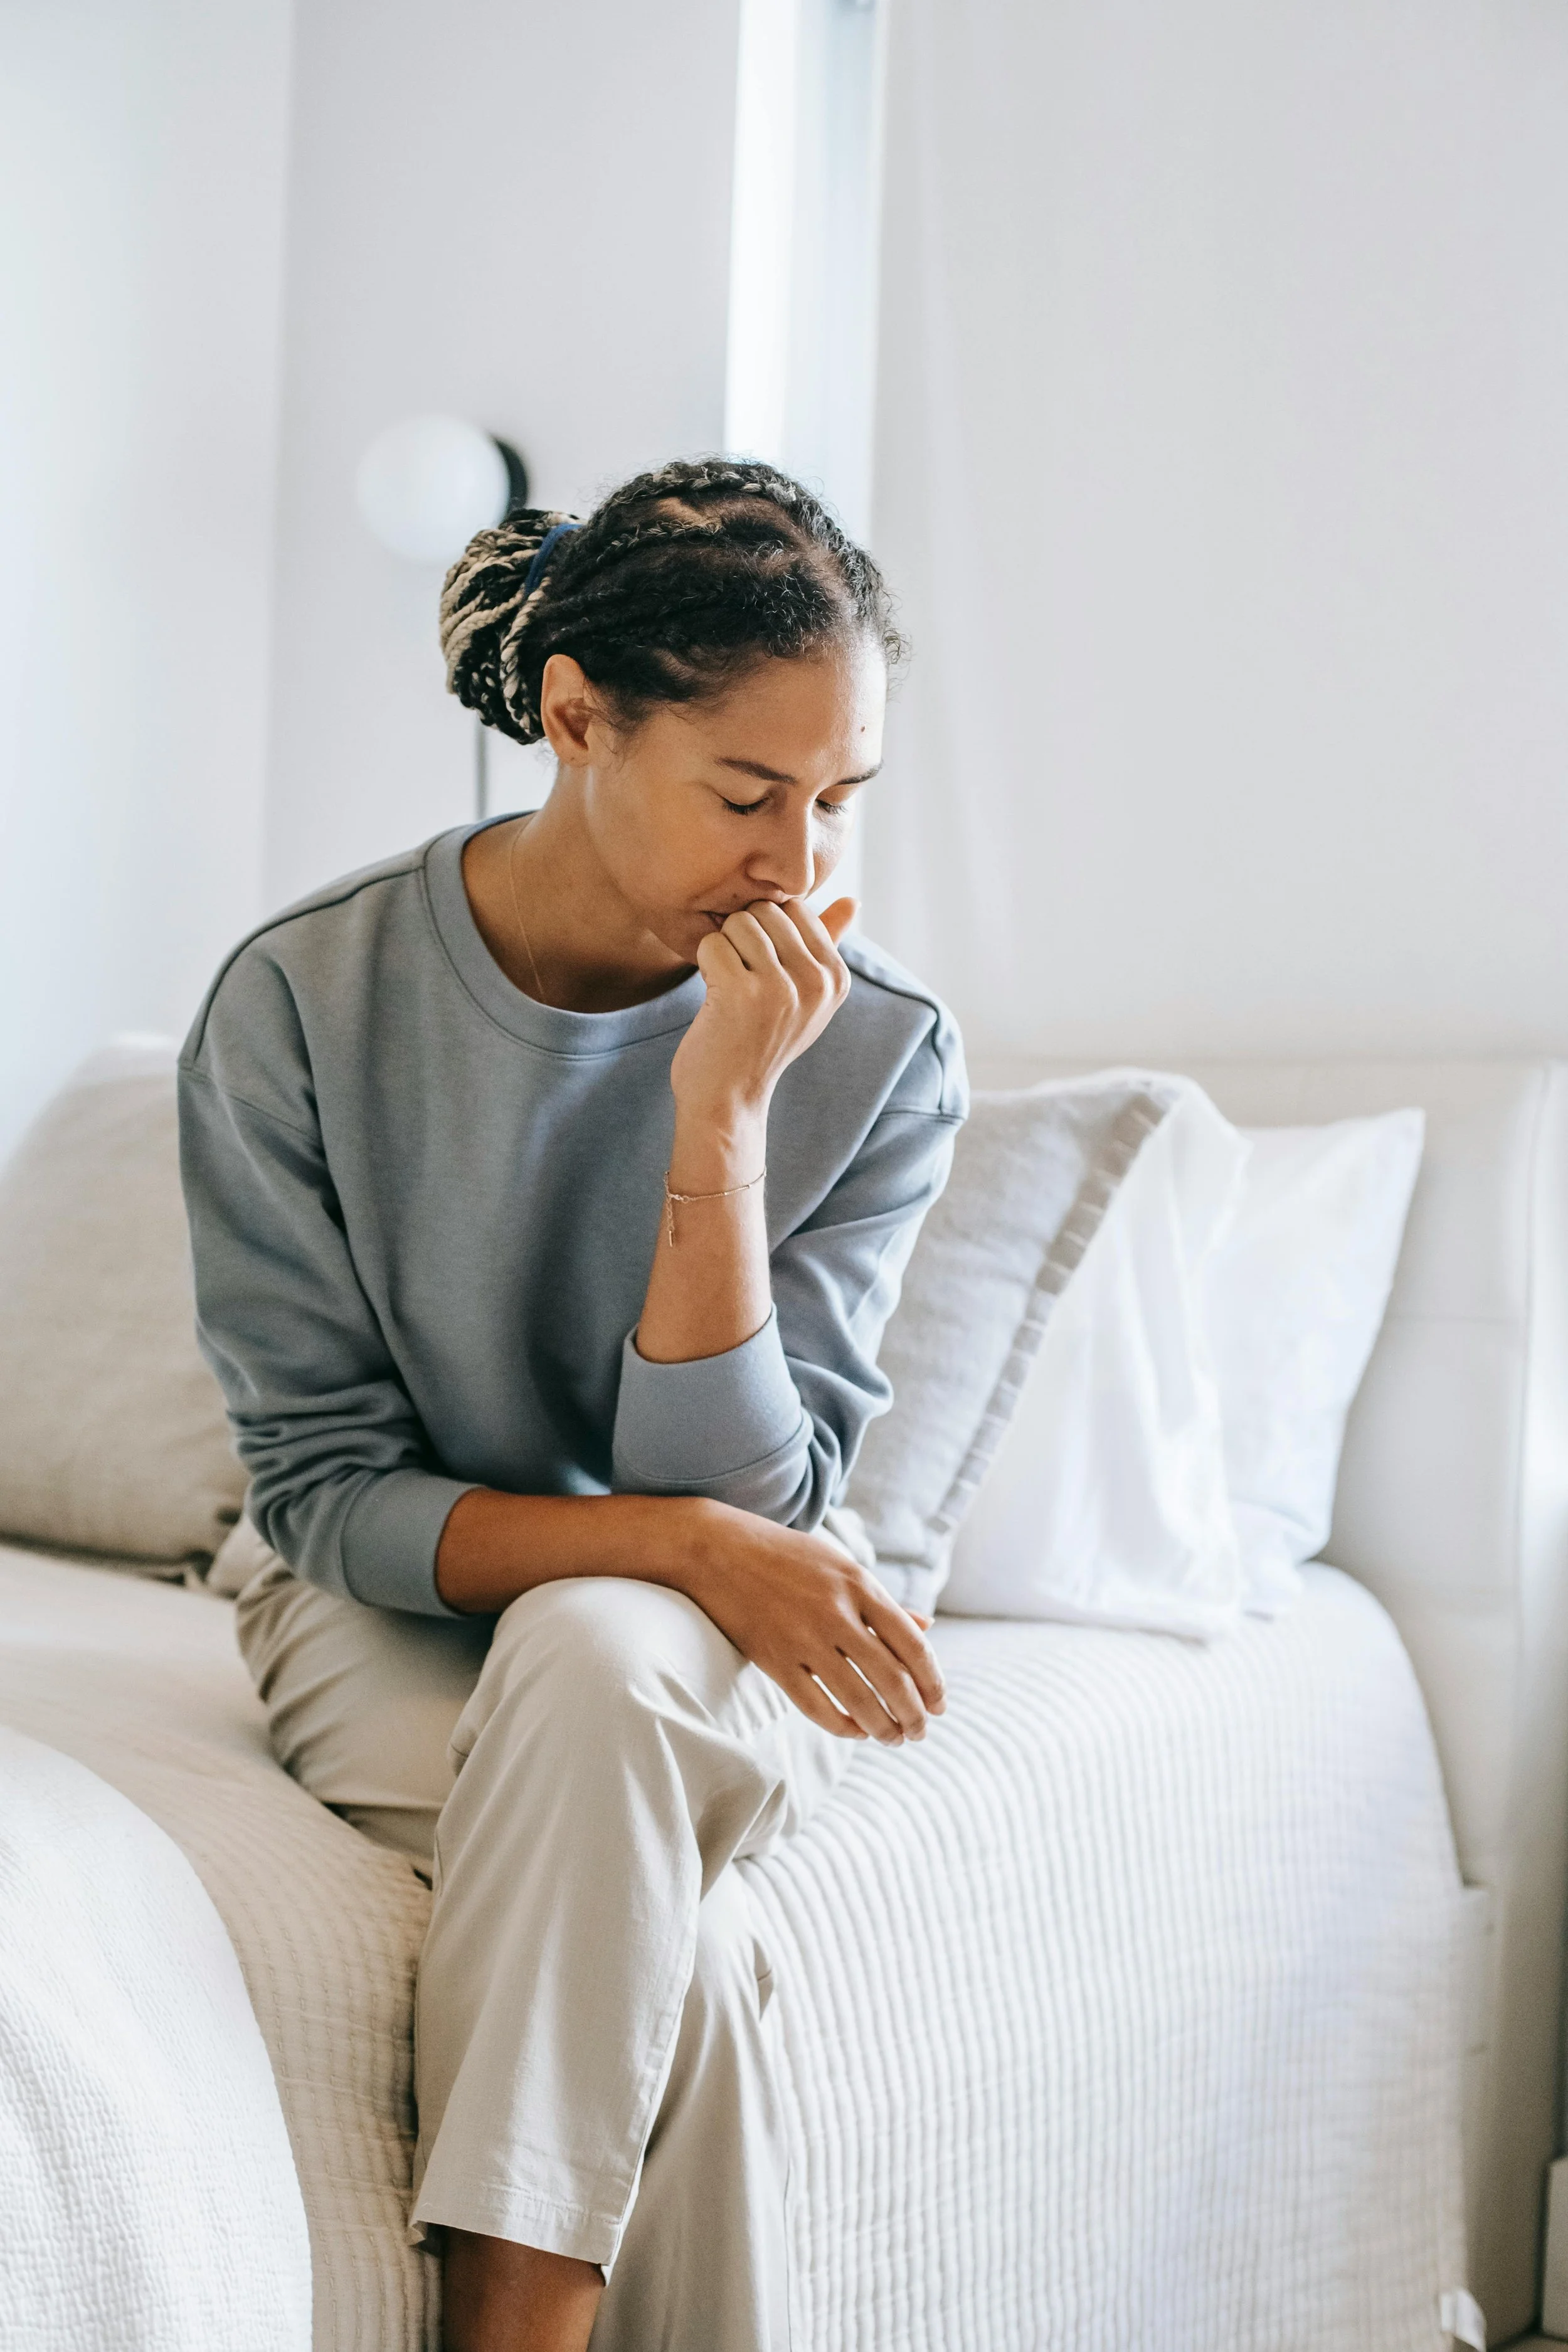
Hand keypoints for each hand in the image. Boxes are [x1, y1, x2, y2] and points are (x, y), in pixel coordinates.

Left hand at [669, 897, 855, 1139]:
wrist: (728, 1098)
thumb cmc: (761, 1041)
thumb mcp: (806, 996)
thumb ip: (827, 944)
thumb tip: (853, 900)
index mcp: (836, 978)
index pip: (797, 908)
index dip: (767, 929)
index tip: (763, 967)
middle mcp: (815, 982)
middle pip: (765, 911)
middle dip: (742, 936)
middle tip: (741, 978)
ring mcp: (780, 988)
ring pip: (738, 923)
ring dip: (723, 950)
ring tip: (729, 986)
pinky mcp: (741, 993)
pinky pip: (712, 943)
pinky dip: (704, 964)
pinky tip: (714, 995)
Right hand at [678, 1499, 944, 1744]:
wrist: (718, 1549)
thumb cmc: (787, 1556)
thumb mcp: (841, 1565)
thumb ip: (883, 1601)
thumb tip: (929, 1627)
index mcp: (860, 1584)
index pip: (913, 1645)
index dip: (933, 1682)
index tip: (940, 1705)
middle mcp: (837, 1612)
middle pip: (892, 1678)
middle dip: (914, 1714)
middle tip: (920, 1732)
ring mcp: (804, 1638)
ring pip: (859, 1699)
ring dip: (884, 1728)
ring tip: (893, 1739)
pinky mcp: (774, 1659)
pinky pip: (816, 1707)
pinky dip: (842, 1726)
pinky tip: (855, 1731)